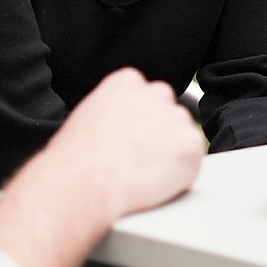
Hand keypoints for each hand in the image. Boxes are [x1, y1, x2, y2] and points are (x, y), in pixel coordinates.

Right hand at [51, 68, 202, 220]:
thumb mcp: (88, 118)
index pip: (147, 98)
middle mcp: (157, 93)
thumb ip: (115, 111)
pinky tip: (151, 184)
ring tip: (139, 175)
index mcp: (128, 82)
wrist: (81, 183)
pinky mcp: (191, 145)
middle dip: (160, 136)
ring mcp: (177, 118)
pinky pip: (191, 164)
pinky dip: (178, 178)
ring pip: (182, 139)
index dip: (139, 125)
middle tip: (137, 161)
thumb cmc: (74, 160)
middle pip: (169, 115)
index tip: (128, 142)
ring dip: (170, 156)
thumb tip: (125, 125)